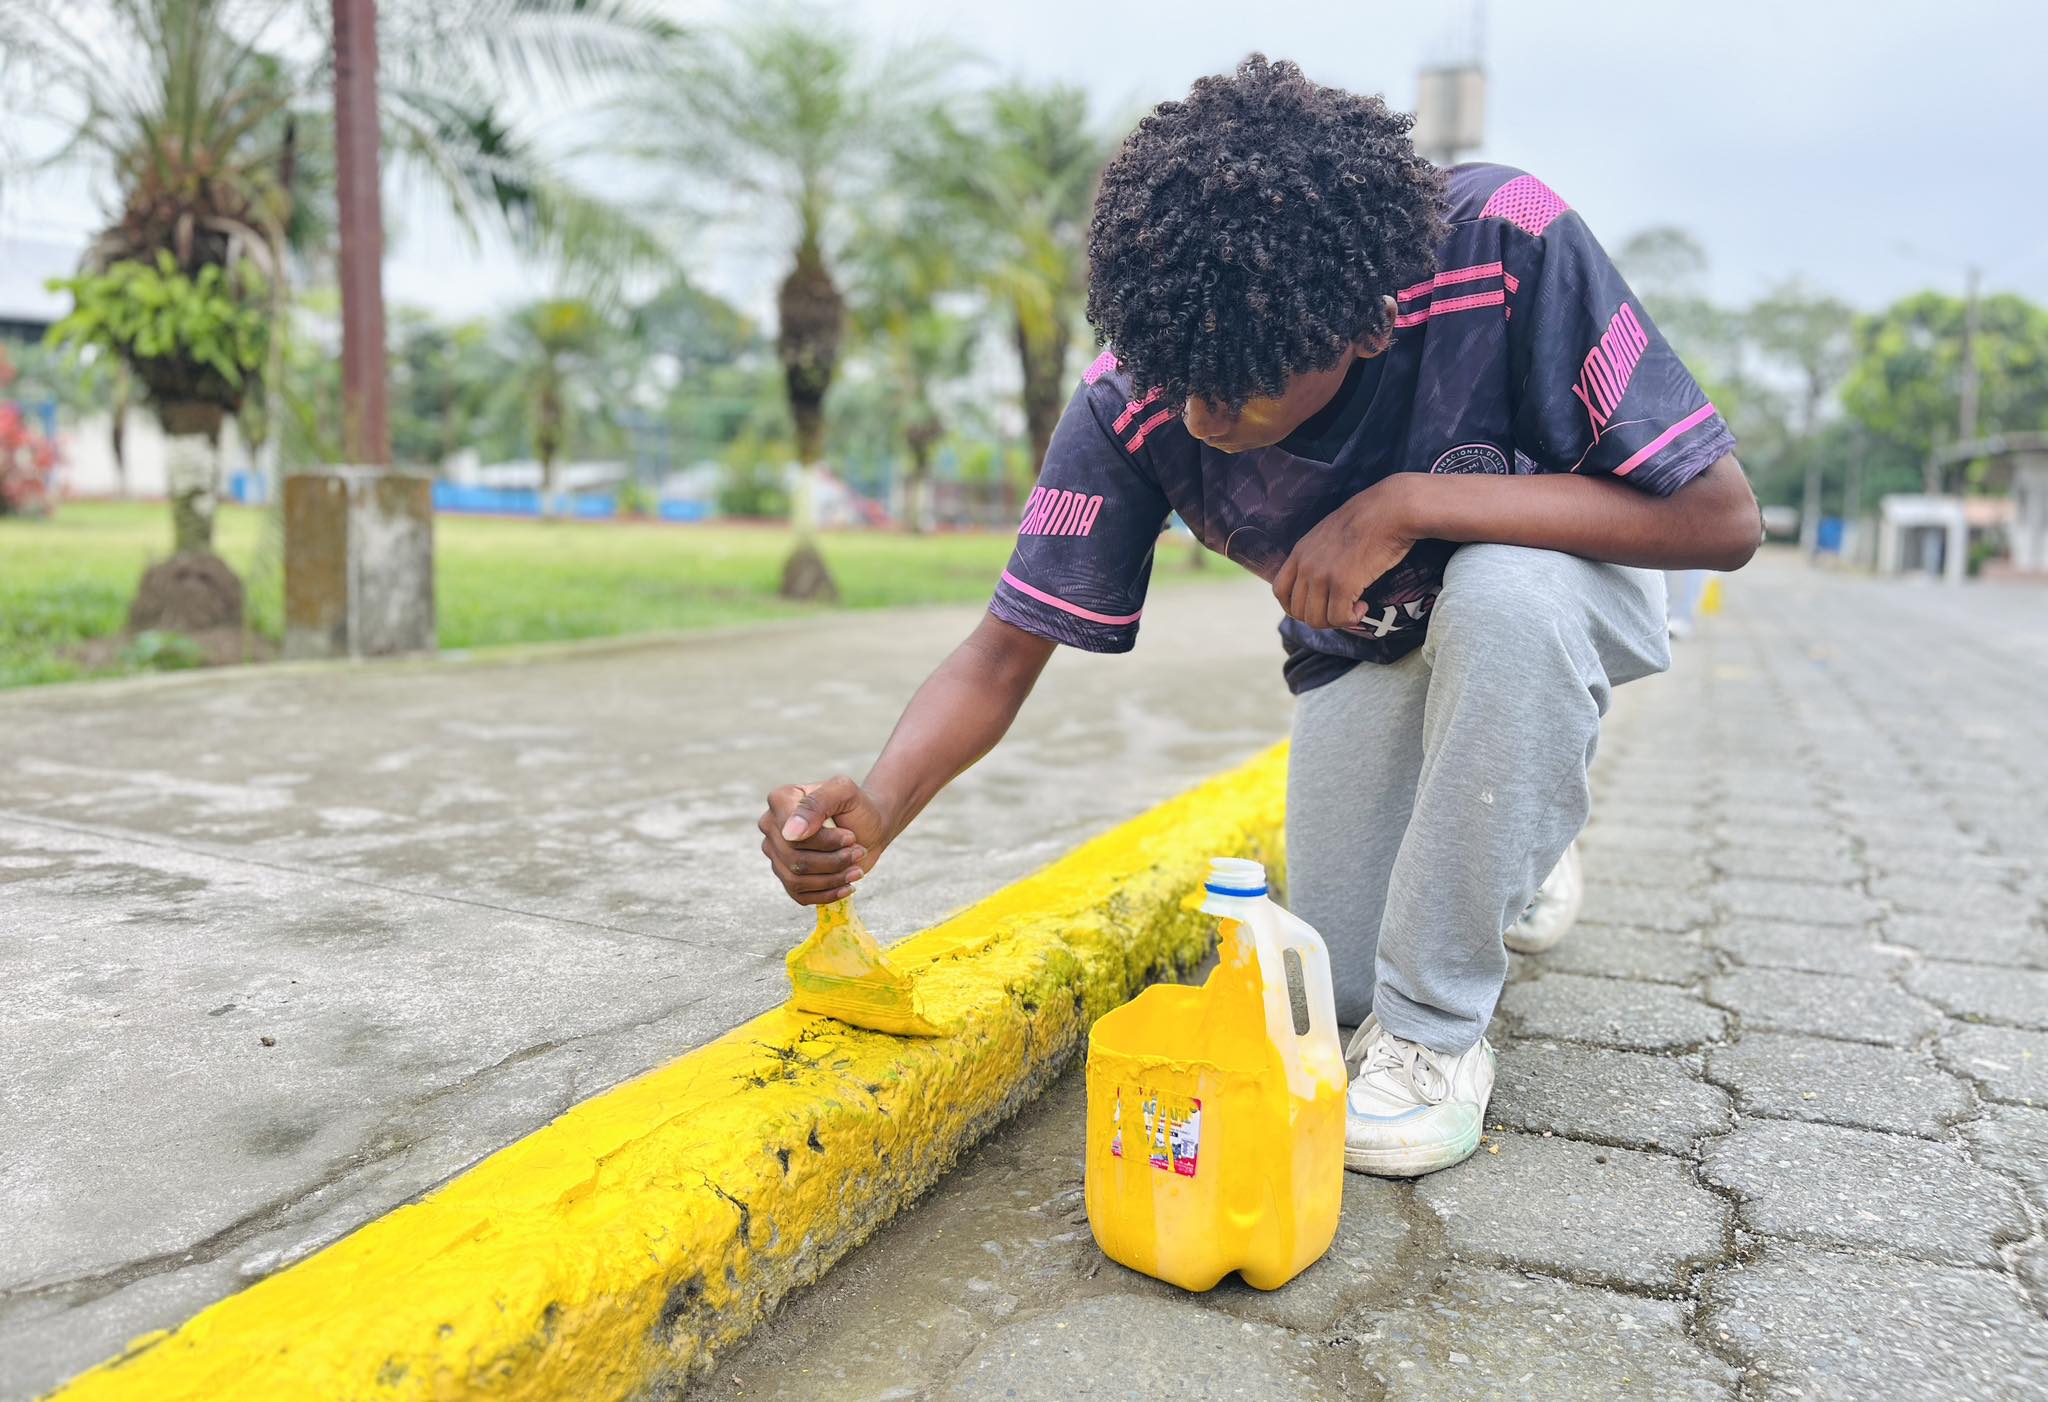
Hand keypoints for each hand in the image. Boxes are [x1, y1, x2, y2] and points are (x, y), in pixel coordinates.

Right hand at [758, 776, 894, 905]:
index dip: (824, 841)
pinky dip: (827, 894)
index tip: (850, 836)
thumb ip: (818, 802)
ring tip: (856, 868)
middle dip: (833, 860)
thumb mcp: (845, 792)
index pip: (792, 834)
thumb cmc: (857, 807)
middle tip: (858, 851)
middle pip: (794, 859)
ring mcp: (777, 853)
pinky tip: (847, 885)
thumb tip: (790, 833)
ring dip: (833, 877)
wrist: (869, 827)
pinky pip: (799, 895)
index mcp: (780, 800)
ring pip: (796, 879)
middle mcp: (771, 827)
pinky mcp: (788, 876)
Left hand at [1272, 478, 1420, 630]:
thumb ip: (1317, 555)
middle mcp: (1306, 565)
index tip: (1316, 608)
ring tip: (1355, 607)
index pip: (1280, 591)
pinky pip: (1339, 618)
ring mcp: (1322, 575)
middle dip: (1320, 617)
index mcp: (1300, 552)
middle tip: (1342, 609)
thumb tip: (1320, 583)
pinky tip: (1364, 606)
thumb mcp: (1329, 534)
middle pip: (1298, 611)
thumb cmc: (1368, 521)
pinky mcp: (1343, 584)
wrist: (1390, 511)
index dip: (1294, 607)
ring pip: (1316, 620)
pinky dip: (1352, 620)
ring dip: (1337, 620)